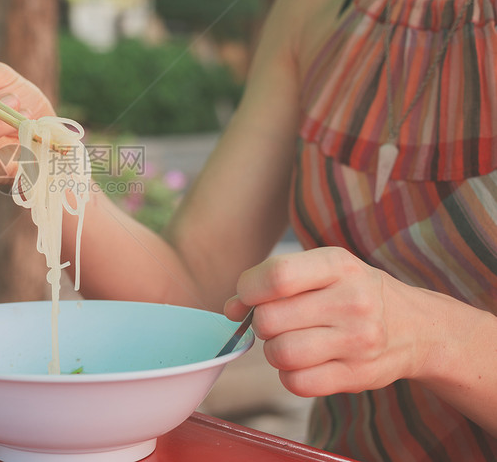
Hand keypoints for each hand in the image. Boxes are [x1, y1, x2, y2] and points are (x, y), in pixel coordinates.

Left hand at [223, 247, 426, 396]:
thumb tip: (231, 309)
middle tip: (277, 321)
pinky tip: (304, 363)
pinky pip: (298, 383)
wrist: (416, 327)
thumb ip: (272, 281)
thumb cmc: (352, 292)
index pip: (276, 277)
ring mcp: (358, 341)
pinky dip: (290, 376)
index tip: (248, 297)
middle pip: (270, 319)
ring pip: (280, 353)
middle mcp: (352, 301)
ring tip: (291, 341)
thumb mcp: (322, 270)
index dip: (248, 289)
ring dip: (274, 350)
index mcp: (338, 264)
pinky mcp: (358, 376)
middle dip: (261, 322)